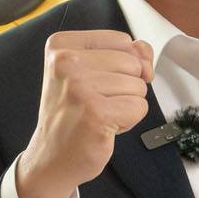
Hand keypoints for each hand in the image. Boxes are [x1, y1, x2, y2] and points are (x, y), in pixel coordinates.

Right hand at [13, 31, 153, 197]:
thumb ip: (124, 53)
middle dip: (125, 88)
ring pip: (138, 86)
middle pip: (132, 63)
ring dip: (125, 105)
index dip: (122, 66)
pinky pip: (138, 107)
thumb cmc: (73, 115)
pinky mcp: (96, 112)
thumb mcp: (92, 72)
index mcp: (61, 45)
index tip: (95, 83)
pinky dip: (128, 121)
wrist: (53, 157)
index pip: (122, 41)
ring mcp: (79, 86)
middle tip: (95, 103)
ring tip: (98, 115)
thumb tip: (145, 54)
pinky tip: (104, 126)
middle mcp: (66, 61)